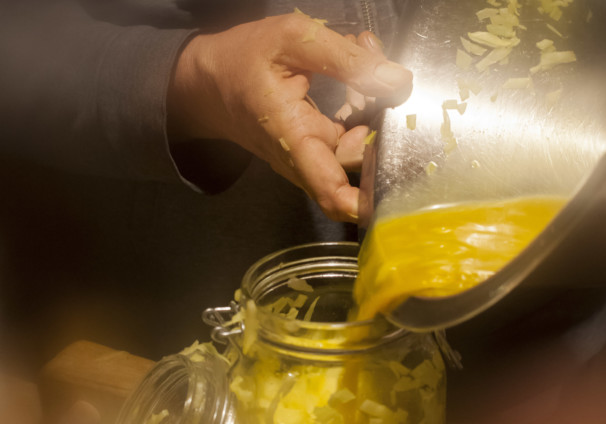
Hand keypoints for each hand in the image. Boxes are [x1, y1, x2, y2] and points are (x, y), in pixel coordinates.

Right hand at [168, 12, 412, 221]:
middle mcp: (304, 157)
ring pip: (359, 144)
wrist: (207, 81)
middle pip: (361, 161)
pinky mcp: (314, 145)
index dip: (369, 200)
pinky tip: (355, 71)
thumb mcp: (292, 40)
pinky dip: (361, 104)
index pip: (332, 192)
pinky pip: (349, 135)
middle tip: (382, 69)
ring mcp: (309, 155)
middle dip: (383, 117)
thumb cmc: (241, 59)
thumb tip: (397, 80)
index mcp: (293, 137)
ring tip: (363, 54)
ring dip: (374, 104)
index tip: (399, 182)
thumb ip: (346, 59)